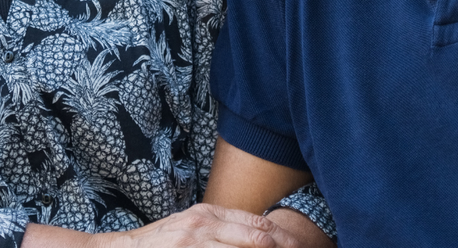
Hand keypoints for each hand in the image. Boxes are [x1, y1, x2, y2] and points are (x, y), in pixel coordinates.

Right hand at [112, 204, 301, 247]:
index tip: (297, 247)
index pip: (256, 222)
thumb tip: (256, 233)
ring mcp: (196, 244)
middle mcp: (204, 225)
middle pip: (258, 237)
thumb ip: (219, 227)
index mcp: (208, 214)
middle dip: (281, 247)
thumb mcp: (190, 225)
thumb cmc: (160, 243)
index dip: (281, 237)